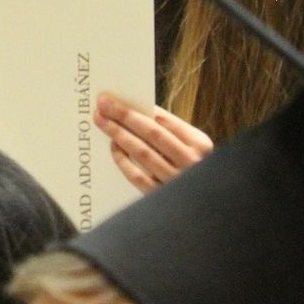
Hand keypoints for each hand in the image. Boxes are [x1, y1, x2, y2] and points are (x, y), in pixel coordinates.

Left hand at [94, 93, 213, 192]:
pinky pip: (137, 176)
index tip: (114, 100)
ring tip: (102, 122)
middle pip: (152, 133)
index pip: (165, 120)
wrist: (201, 204)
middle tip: (103, 104)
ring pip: (143, 153)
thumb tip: (132, 110)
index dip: (138, 109)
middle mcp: (192, 161)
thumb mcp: (189, 147)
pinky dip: (123, 160)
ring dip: (119, 134)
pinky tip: (113, 147)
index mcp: (200, 144)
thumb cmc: (189, 166)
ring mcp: (177, 180)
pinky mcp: (162, 196)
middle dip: (125, 116)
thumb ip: (168, 131)